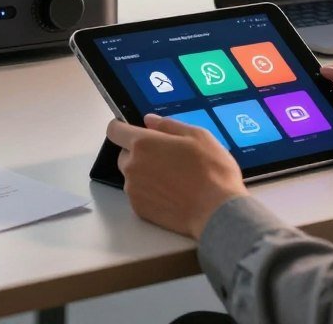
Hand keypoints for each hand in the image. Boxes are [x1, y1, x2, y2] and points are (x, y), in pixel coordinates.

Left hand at [106, 114, 247, 238]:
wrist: (218, 213)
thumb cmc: (211, 170)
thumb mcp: (198, 136)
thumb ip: (169, 125)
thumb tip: (149, 120)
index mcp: (143, 144)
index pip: (114, 130)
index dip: (122, 127)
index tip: (133, 130)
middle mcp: (132, 166)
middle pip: (124, 154)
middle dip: (139, 152)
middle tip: (166, 157)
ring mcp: (134, 190)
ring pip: (132, 175)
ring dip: (144, 173)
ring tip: (173, 178)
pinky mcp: (139, 210)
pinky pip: (138, 194)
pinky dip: (149, 192)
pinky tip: (172, 194)